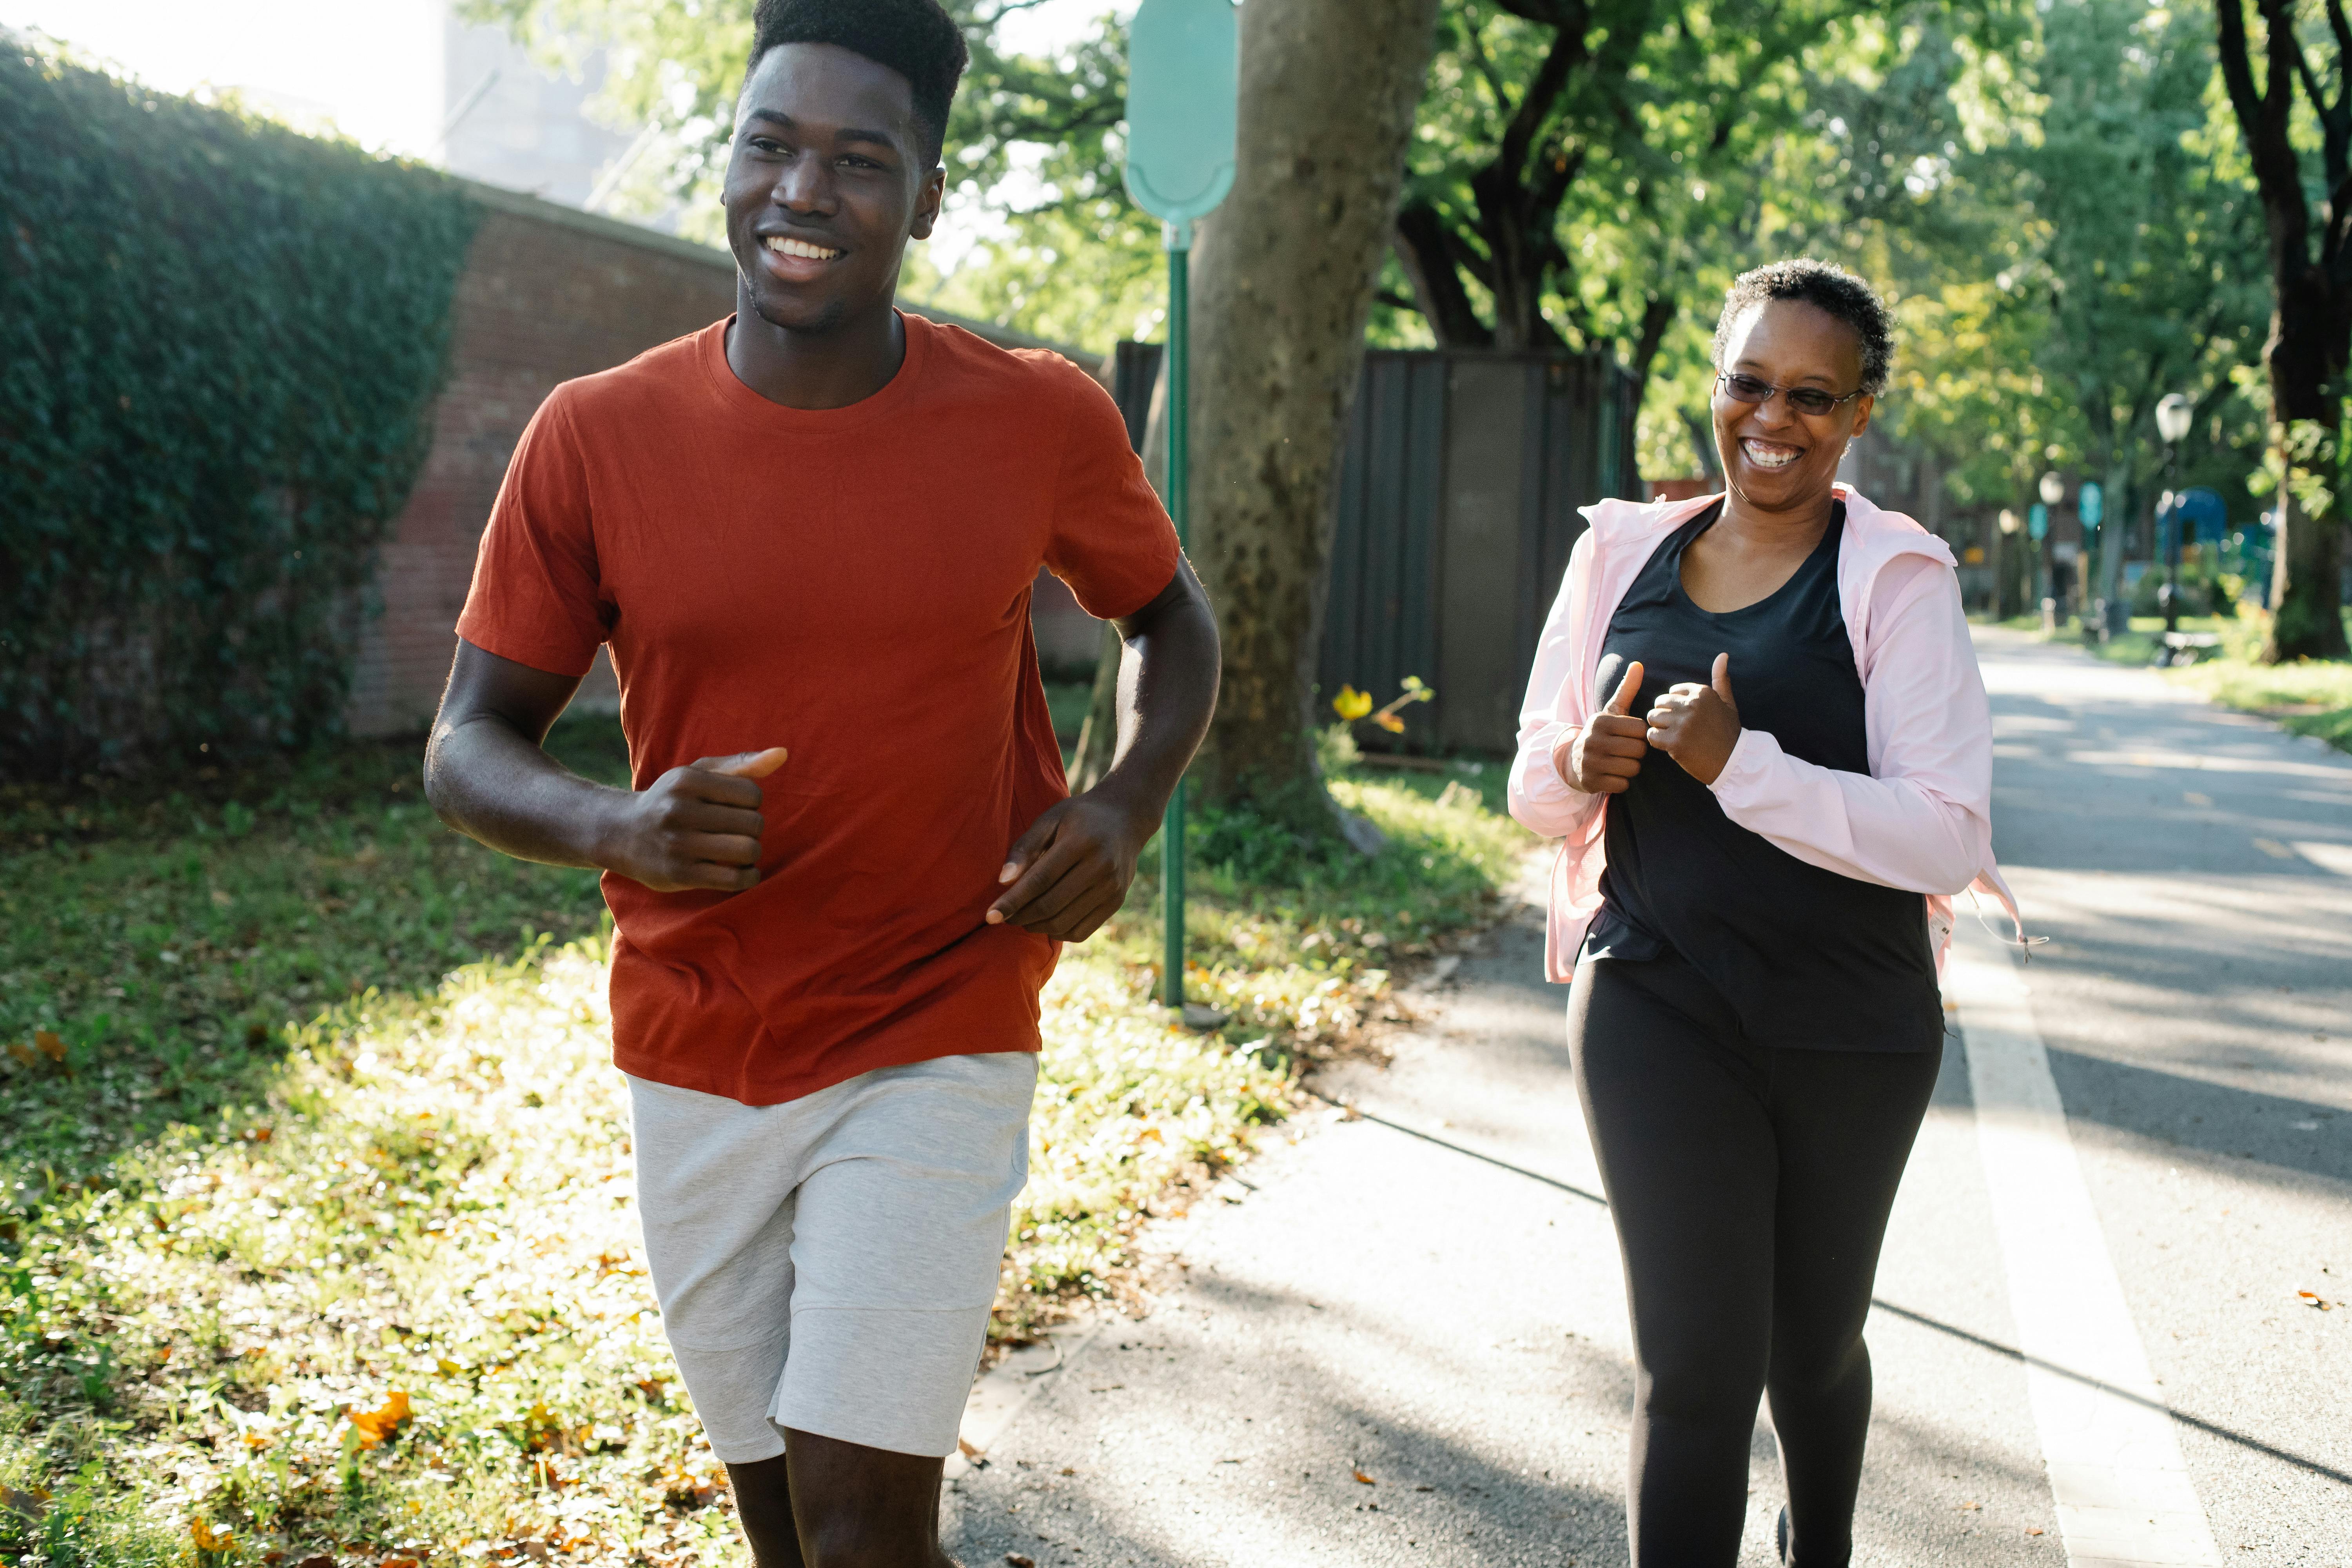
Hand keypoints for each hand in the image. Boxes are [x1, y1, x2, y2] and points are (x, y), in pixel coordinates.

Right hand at [604, 747, 787, 892]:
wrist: (621, 833)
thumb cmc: (671, 800)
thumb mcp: (698, 774)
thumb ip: (741, 764)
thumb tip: (783, 754)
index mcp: (687, 781)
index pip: (752, 793)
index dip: (752, 803)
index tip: (736, 808)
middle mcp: (679, 811)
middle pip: (753, 823)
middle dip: (753, 829)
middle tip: (737, 831)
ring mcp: (678, 844)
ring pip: (747, 850)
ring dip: (752, 853)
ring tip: (739, 850)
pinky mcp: (679, 875)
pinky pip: (734, 880)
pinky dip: (748, 876)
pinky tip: (741, 870)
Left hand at [987, 792, 1154, 941]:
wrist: (1126, 819)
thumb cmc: (1079, 817)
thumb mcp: (1050, 819)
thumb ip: (1025, 847)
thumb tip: (1003, 882)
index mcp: (1082, 842)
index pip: (1040, 880)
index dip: (1012, 901)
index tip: (989, 916)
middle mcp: (1101, 867)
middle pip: (1051, 905)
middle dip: (1020, 916)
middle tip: (1003, 917)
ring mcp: (1112, 888)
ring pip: (1064, 922)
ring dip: (1036, 926)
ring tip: (1021, 918)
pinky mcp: (1116, 903)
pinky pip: (1080, 931)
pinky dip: (1056, 932)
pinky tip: (1045, 921)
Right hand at [1552, 659, 1647, 793]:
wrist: (1572, 761)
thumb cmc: (1601, 734)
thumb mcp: (1611, 711)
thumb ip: (1626, 689)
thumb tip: (1638, 664)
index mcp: (1601, 721)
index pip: (1640, 730)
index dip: (1639, 735)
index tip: (1629, 736)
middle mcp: (1593, 740)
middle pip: (1638, 750)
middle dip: (1637, 752)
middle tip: (1626, 751)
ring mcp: (1591, 762)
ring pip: (1632, 768)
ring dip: (1631, 767)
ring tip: (1620, 761)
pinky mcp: (1591, 781)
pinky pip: (1623, 784)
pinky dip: (1621, 781)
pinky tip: (1613, 774)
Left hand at [1645, 654, 1739, 784]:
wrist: (1733, 762)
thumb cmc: (1729, 733)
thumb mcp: (1728, 703)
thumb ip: (1721, 678)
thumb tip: (1722, 654)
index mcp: (1703, 693)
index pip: (1672, 691)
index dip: (1676, 706)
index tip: (1687, 718)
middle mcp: (1693, 704)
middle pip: (1659, 703)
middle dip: (1665, 715)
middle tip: (1678, 729)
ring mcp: (1683, 723)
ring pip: (1653, 718)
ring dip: (1660, 728)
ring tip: (1674, 736)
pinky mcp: (1675, 742)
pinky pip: (1651, 736)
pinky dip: (1657, 742)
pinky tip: (1671, 746)